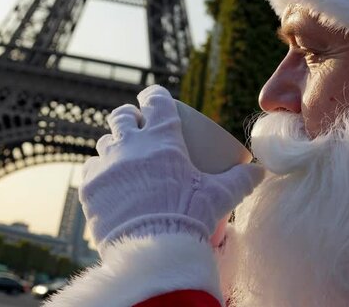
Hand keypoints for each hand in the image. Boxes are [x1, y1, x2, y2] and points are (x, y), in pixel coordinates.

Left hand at [80, 85, 264, 252]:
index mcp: (162, 138)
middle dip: (129, 118)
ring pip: (104, 142)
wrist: (154, 251)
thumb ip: (241, 180)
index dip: (154, 96)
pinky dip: (99, 172)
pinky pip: (89, 169)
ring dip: (114, 145)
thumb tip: (259, 172)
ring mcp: (107, 165)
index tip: (156, 100)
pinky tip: (108, 181)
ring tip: (124, 159)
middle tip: (138, 130)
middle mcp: (129, 144)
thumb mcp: (221, 195)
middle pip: (122, 116)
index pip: (155, 101)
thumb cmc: (190, 218)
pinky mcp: (89, 188)